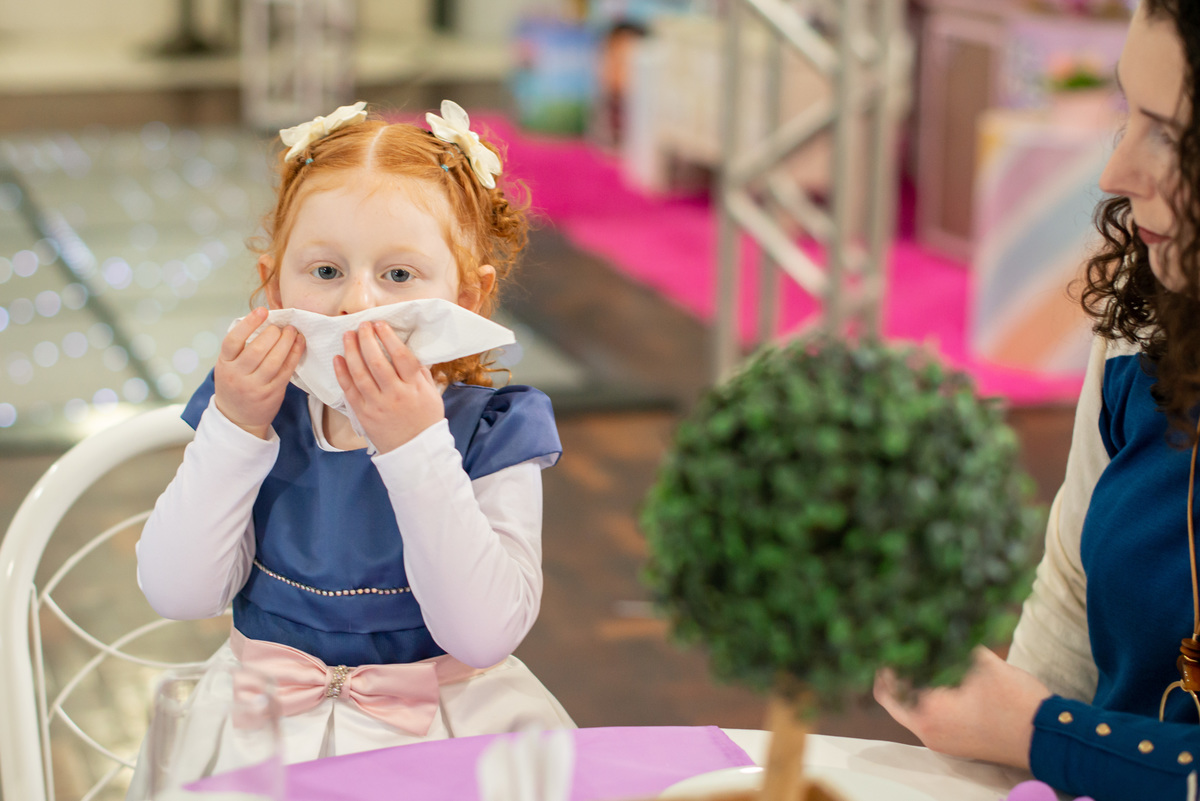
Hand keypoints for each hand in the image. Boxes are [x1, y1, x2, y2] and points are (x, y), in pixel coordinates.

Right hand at [213, 306, 304, 438]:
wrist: (237, 419)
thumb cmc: (234, 384)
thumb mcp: (228, 366)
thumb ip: (240, 348)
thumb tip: (263, 321)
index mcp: (224, 364)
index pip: (233, 341)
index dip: (248, 323)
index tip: (262, 311)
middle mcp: (238, 376)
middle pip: (257, 350)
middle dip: (273, 333)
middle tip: (281, 326)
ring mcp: (255, 386)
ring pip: (274, 360)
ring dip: (286, 342)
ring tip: (292, 331)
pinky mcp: (272, 393)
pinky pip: (286, 370)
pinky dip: (294, 354)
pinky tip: (299, 343)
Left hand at [334, 320, 444, 453]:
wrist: (415, 452)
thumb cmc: (425, 421)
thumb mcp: (432, 395)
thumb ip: (420, 373)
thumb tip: (407, 351)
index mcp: (414, 388)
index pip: (401, 356)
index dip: (389, 337)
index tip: (380, 324)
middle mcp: (395, 395)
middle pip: (377, 361)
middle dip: (367, 339)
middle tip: (362, 325)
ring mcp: (377, 405)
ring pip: (360, 373)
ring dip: (352, 351)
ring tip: (348, 335)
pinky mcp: (363, 414)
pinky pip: (349, 390)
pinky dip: (342, 372)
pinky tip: (338, 358)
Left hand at [874, 646, 1050, 769]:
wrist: (1048, 739)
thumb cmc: (1017, 702)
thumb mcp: (983, 663)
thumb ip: (953, 643)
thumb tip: (934, 619)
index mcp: (927, 712)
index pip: (889, 683)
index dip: (887, 658)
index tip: (890, 638)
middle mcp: (926, 731)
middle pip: (894, 698)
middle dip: (897, 672)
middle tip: (900, 646)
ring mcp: (939, 740)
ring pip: (910, 708)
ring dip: (911, 685)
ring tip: (918, 657)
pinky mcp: (953, 743)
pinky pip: (925, 718)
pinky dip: (924, 699)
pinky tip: (936, 677)